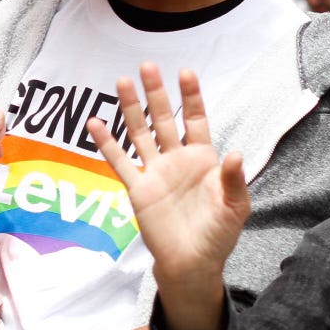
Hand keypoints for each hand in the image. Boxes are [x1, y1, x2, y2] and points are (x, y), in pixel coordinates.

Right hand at [87, 63, 249, 291]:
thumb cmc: (218, 234)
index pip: (195, 119)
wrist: (192, 263)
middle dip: (156, 93)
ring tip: (121, 82)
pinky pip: (119, 162)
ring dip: (131, 108)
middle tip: (147, 66)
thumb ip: (233, 180)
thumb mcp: (235, 206)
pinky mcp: (137, 189)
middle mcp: (176, 159)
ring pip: (140, 133)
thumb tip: (235, 153)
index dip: (191, 97)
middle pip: (163, 119)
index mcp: (203, 159)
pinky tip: (94, 123)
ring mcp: (155, 172)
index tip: (186, 72)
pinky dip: (107, 143)